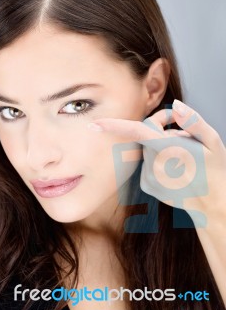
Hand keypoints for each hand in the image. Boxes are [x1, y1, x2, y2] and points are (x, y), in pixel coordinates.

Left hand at [88, 99, 225, 227]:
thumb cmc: (215, 170)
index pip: (137, 132)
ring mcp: (149, 177)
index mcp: (170, 150)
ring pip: (148, 150)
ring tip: (183, 158)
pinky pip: (147, 164)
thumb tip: (175, 105)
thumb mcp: (212, 141)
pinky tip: (175, 171)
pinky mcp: (147, 185)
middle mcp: (156, 164)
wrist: (213, 204)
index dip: (115, 126)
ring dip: (161, 147)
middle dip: (161, 129)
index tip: (95, 124)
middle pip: (147, 135)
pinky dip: (158, 162)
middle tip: (183, 134)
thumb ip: (192, 121)